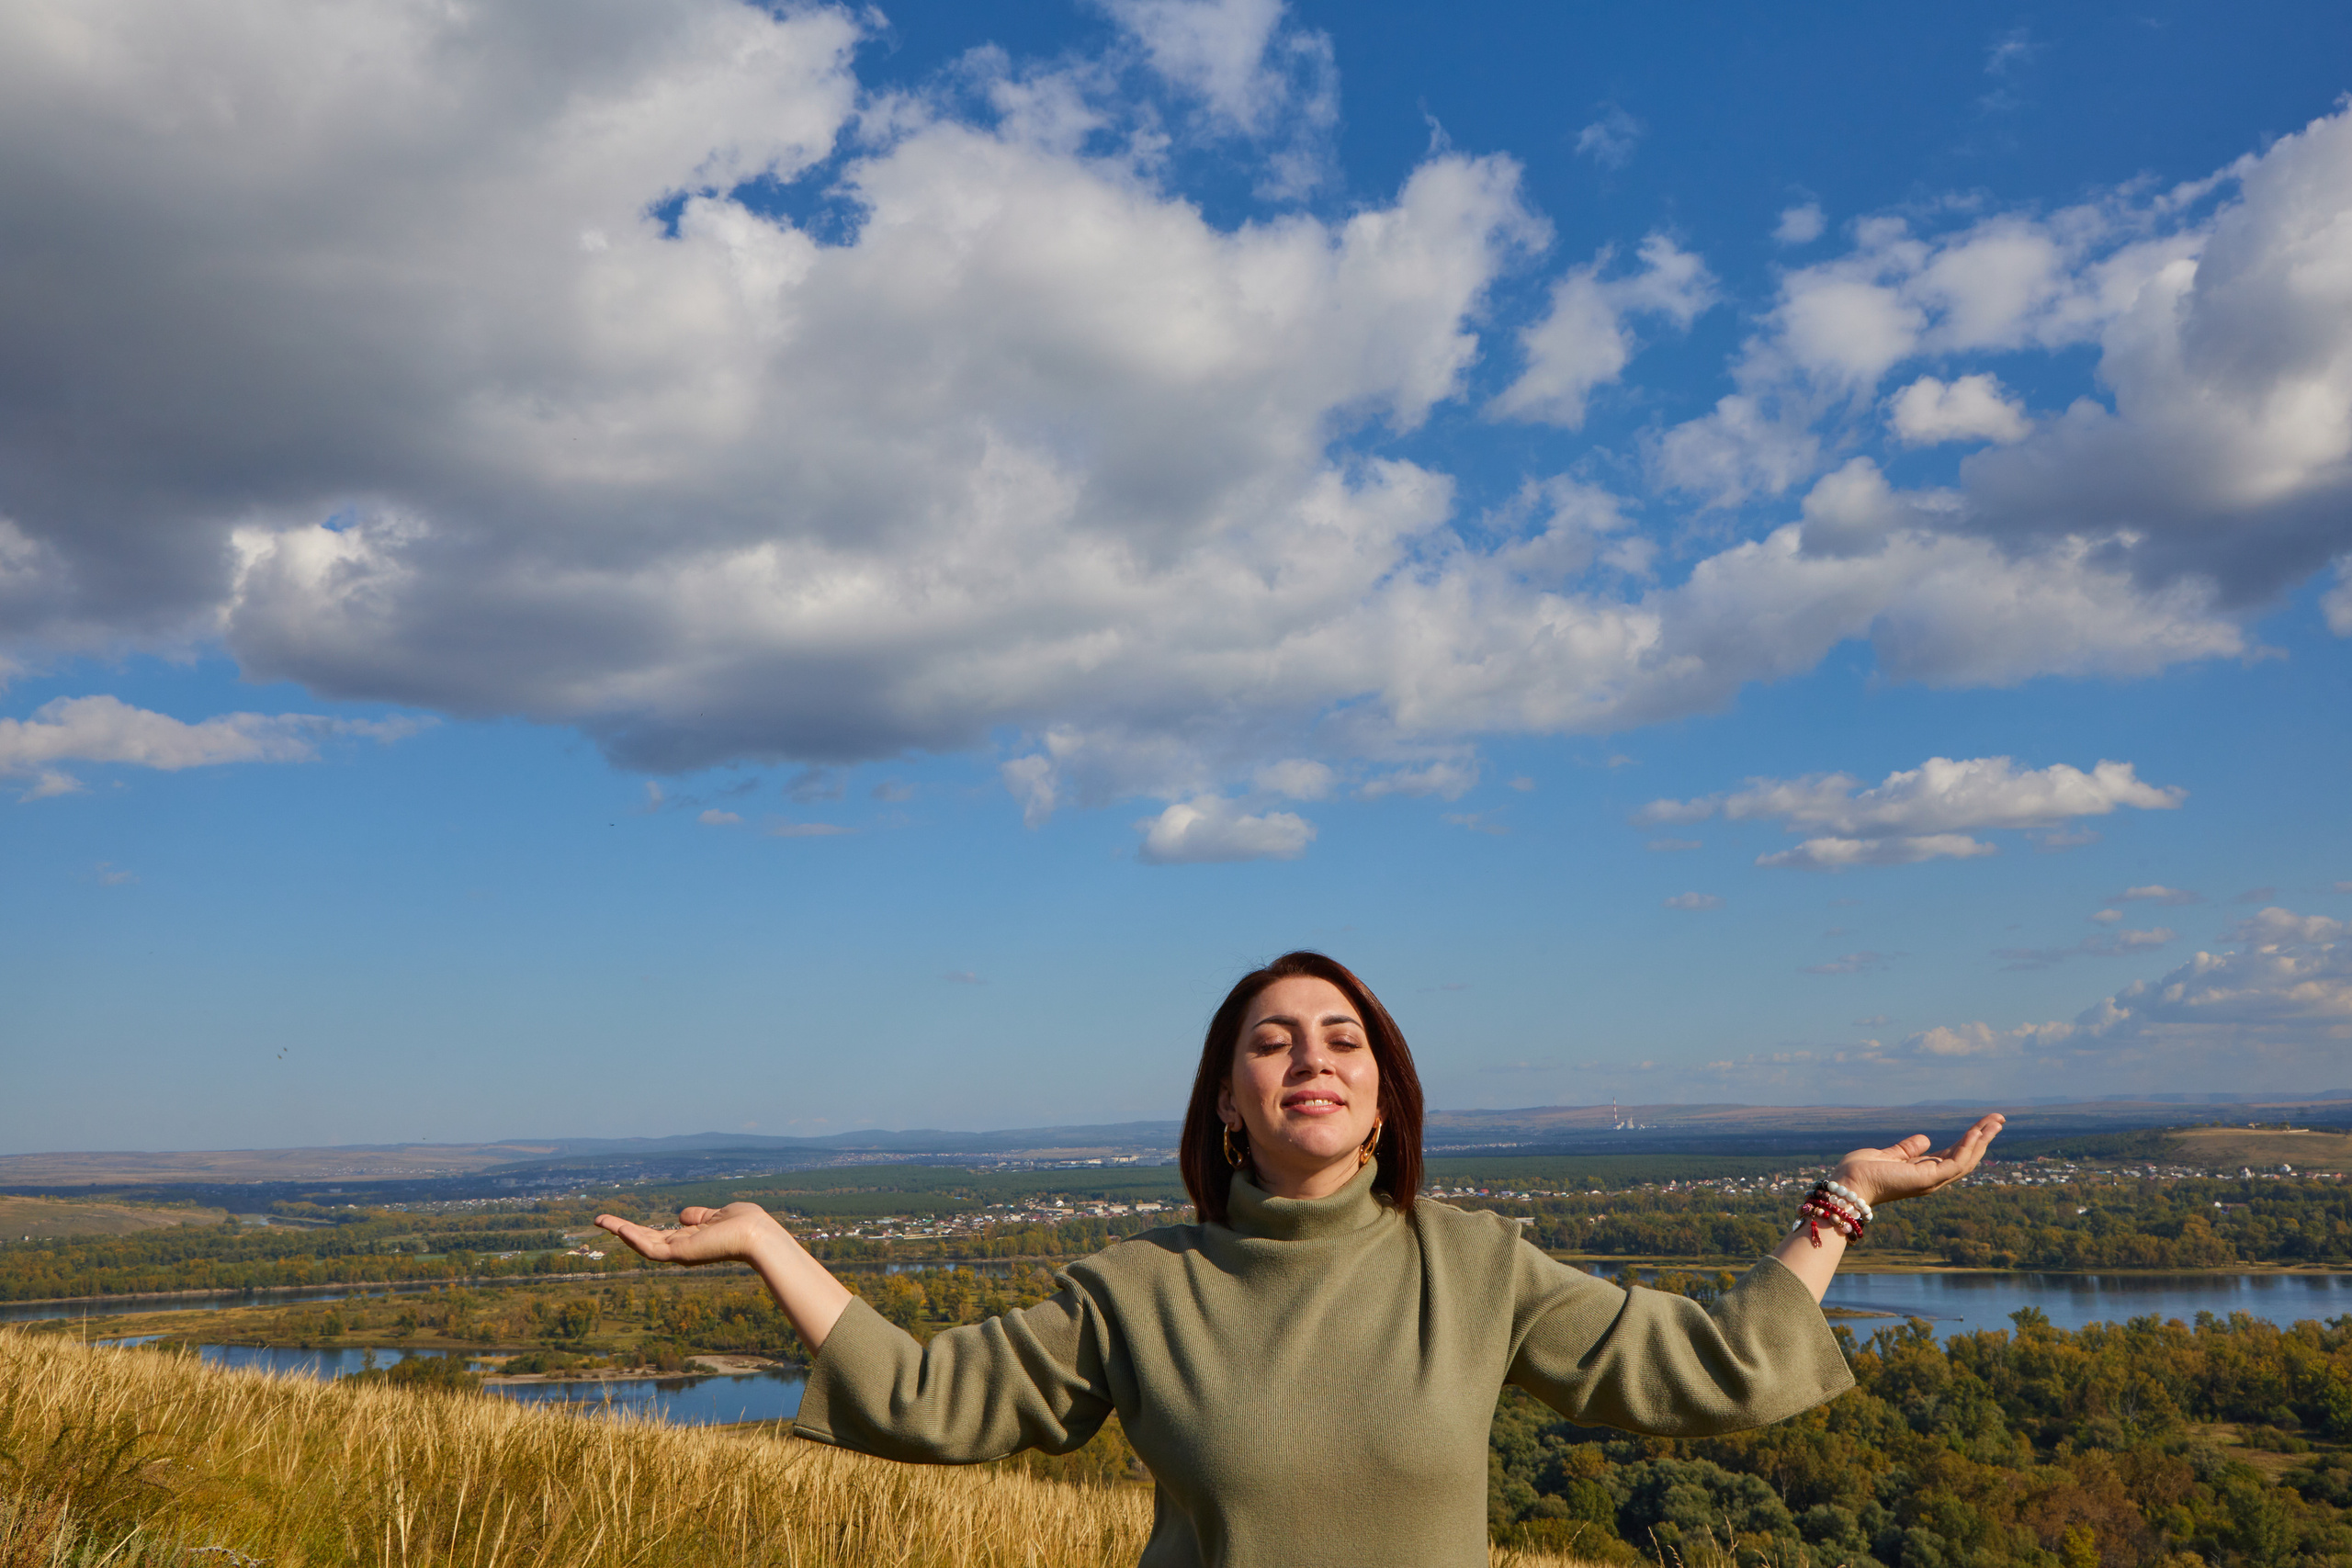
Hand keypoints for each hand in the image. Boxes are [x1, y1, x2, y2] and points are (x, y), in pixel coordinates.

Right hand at [595, 1202, 787, 1266]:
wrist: (758, 1235)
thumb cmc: (746, 1225)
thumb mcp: (716, 1215)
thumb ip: (699, 1216)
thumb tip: (681, 1215)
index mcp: (690, 1240)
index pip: (658, 1235)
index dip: (638, 1229)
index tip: (620, 1222)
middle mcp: (681, 1249)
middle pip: (644, 1239)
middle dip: (621, 1230)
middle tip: (598, 1219)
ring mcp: (680, 1253)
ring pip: (642, 1244)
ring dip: (620, 1231)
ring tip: (600, 1220)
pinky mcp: (681, 1254)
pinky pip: (652, 1249)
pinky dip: (634, 1240)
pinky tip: (620, 1228)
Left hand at [1834, 1112, 2004, 1207]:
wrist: (1848, 1186)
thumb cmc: (1861, 1173)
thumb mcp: (1889, 1155)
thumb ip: (1907, 1149)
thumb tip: (1926, 1139)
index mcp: (1923, 1172)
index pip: (1954, 1154)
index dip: (1970, 1139)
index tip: (1984, 1124)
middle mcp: (1932, 1178)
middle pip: (1966, 1156)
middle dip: (1983, 1138)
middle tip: (2000, 1119)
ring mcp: (1931, 1180)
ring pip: (1967, 1159)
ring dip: (1982, 1140)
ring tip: (1996, 1122)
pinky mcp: (1928, 1179)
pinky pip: (1955, 1162)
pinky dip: (1967, 1146)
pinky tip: (1976, 1132)